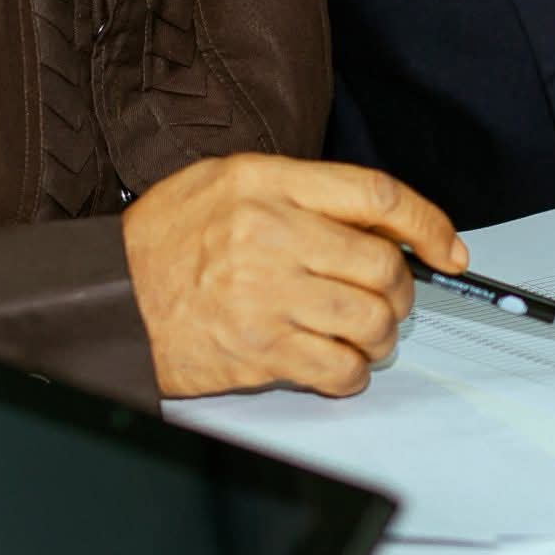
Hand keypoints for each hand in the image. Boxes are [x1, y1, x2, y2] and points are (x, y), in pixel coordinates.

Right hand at [120, 153, 466, 397]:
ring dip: (381, 335)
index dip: (427, 222)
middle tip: (390, 297)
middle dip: (401, 289)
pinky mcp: (259, 351)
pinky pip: (338, 368)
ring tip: (366, 333)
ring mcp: (267, 296)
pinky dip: (352, 373)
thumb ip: (299, 191)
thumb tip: (374, 219)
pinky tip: (339, 364)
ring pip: (370, 320)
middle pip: (382, 264)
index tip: (447, 247)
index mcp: (268, 184)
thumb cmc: (165, 238)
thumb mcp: (227, 180)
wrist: (107, 295)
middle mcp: (272, 235)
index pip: (376, 196)